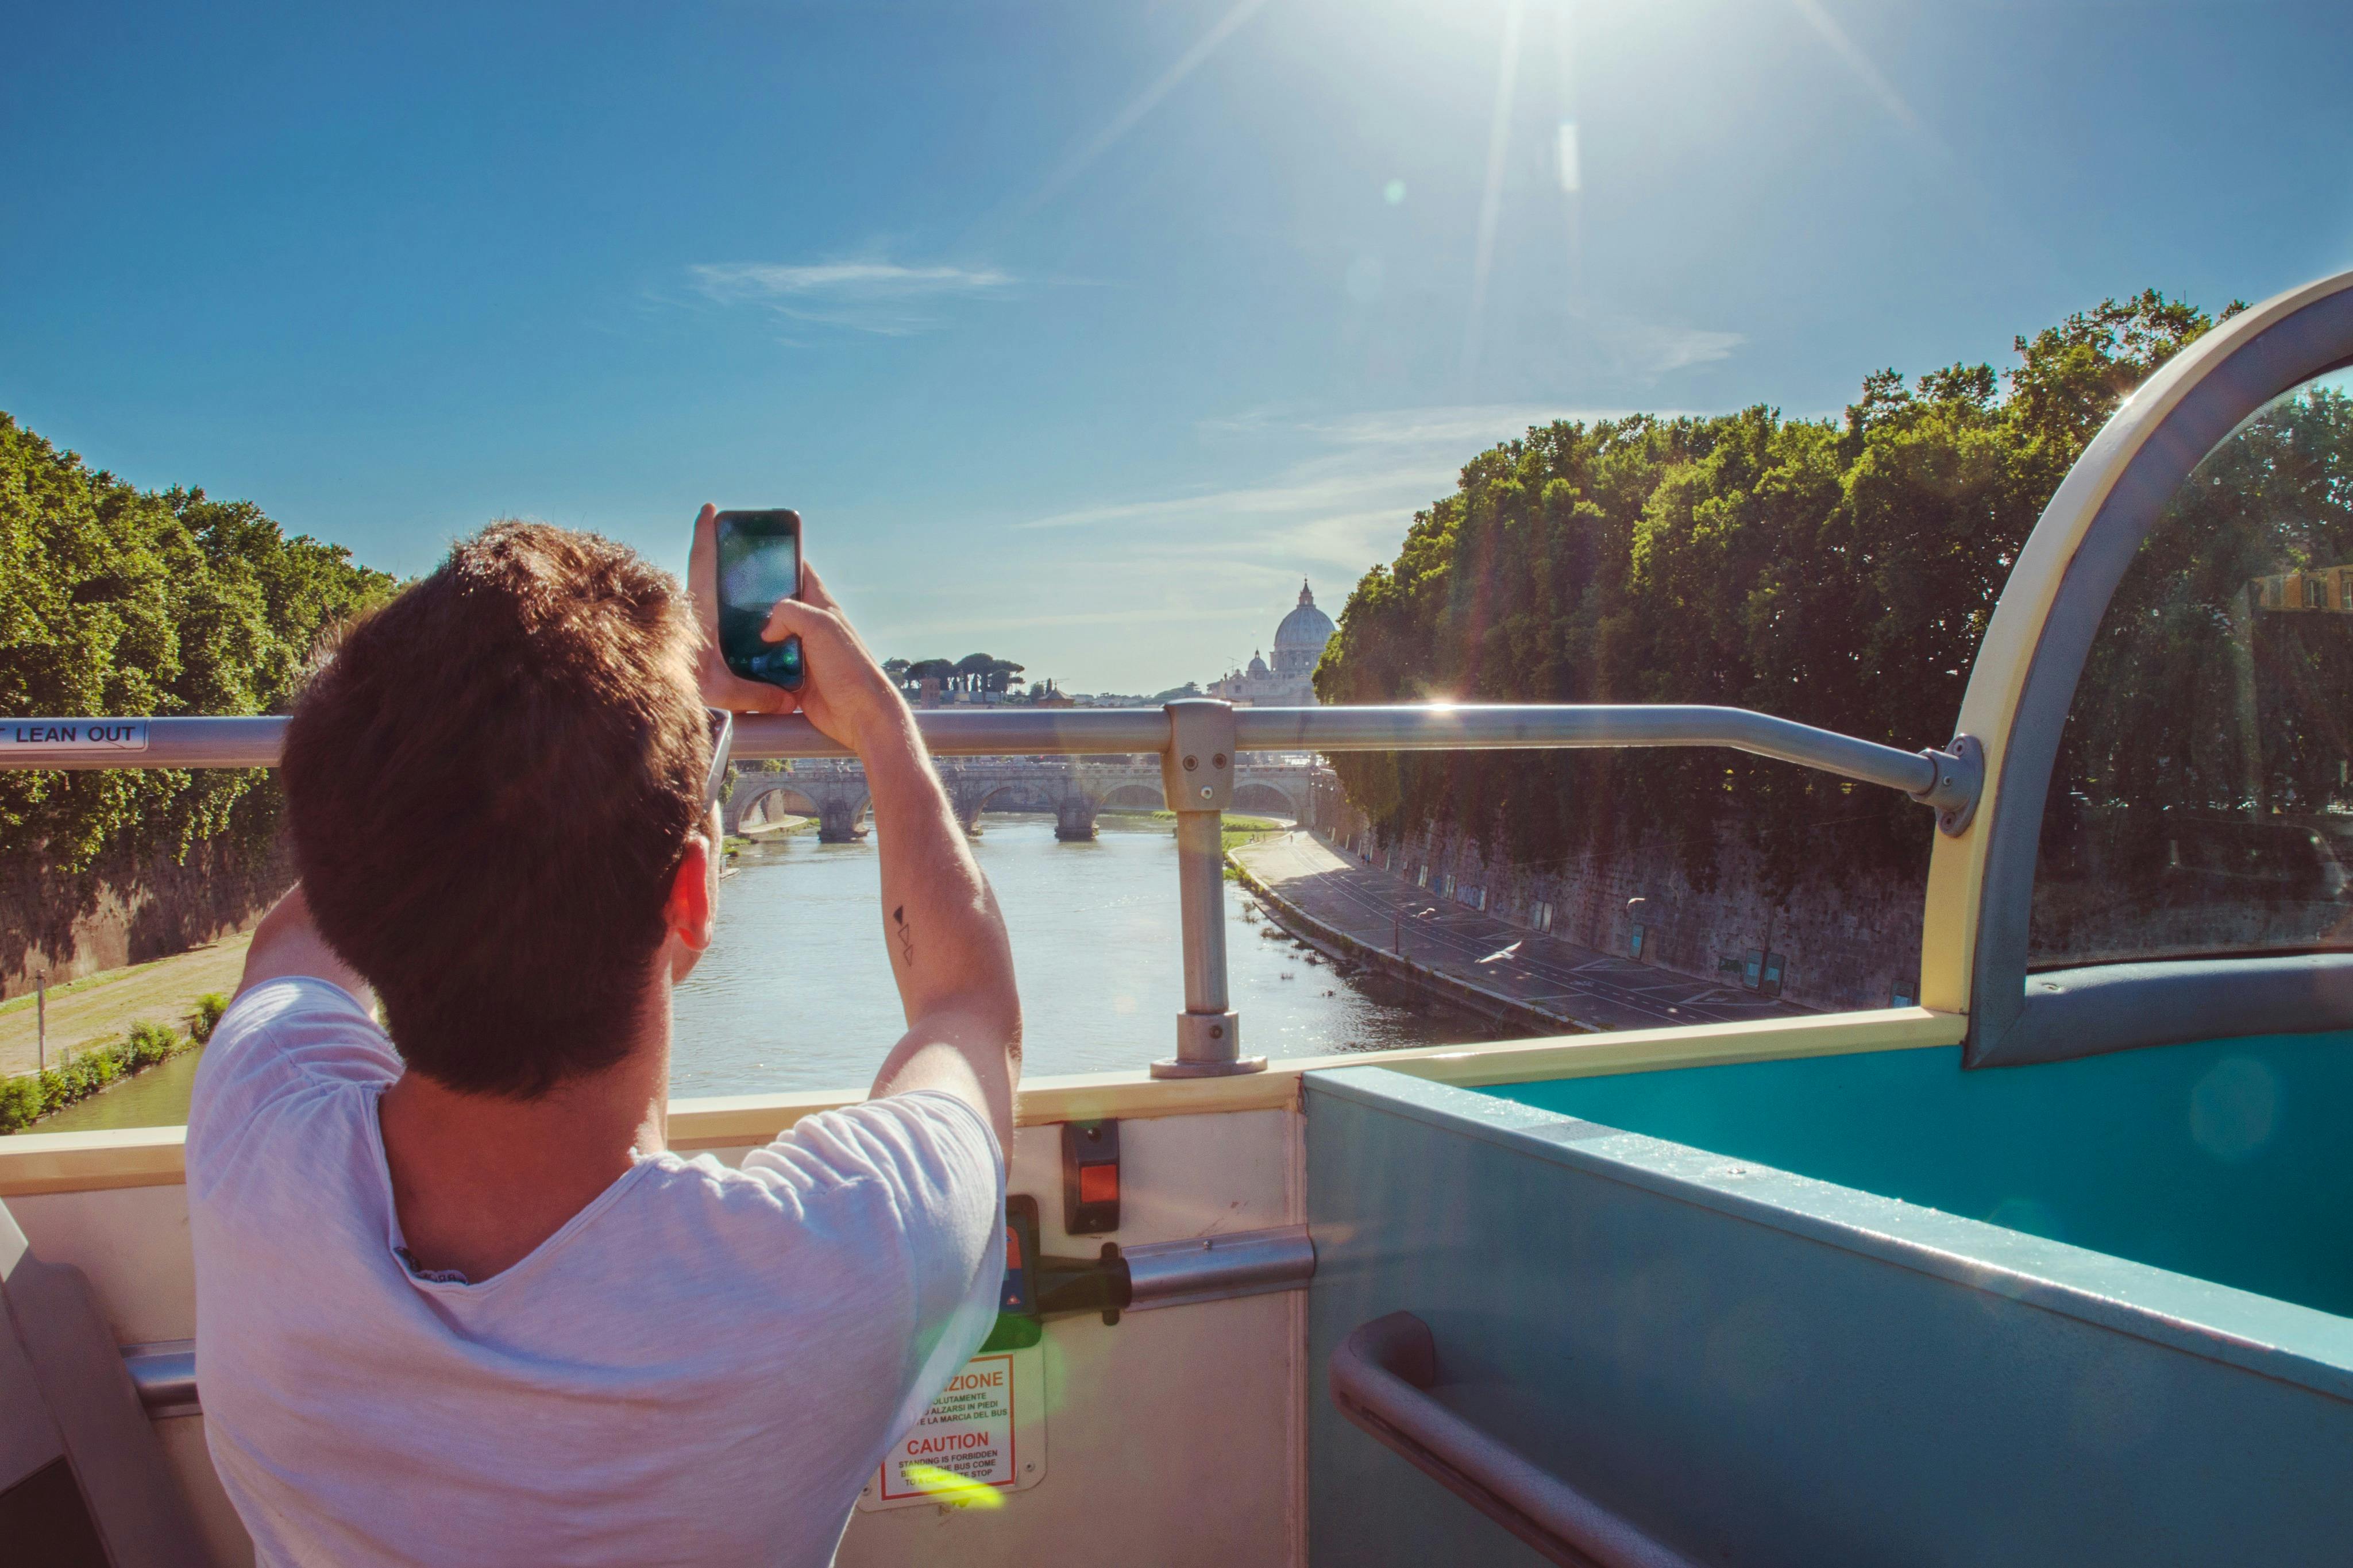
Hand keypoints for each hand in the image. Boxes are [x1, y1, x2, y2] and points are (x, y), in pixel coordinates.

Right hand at [685, 504, 905, 754]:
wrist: (859, 714)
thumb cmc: (849, 667)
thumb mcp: (821, 626)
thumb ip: (790, 613)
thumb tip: (766, 627)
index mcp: (822, 607)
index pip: (801, 573)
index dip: (781, 560)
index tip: (757, 553)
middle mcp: (812, 628)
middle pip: (778, 607)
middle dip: (756, 603)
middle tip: (729, 598)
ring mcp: (802, 653)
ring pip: (770, 638)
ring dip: (753, 639)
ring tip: (727, 631)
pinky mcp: (795, 678)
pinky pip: (769, 668)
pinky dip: (757, 667)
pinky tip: (739, 664)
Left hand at [688, 503, 797, 714]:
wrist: (645, 707)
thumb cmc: (680, 694)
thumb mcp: (723, 693)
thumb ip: (756, 694)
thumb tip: (787, 700)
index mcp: (696, 611)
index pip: (701, 563)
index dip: (705, 534)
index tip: (709, 509)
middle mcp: (687, 613)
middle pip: (702, 573)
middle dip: (715, 553)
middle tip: (733, 537)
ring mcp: (682, 625)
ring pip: (700, 595)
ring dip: (715, 583)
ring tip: (738, 576)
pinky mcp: (680, 640)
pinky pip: (700, 615)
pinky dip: (715, 609)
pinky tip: (731, 620)